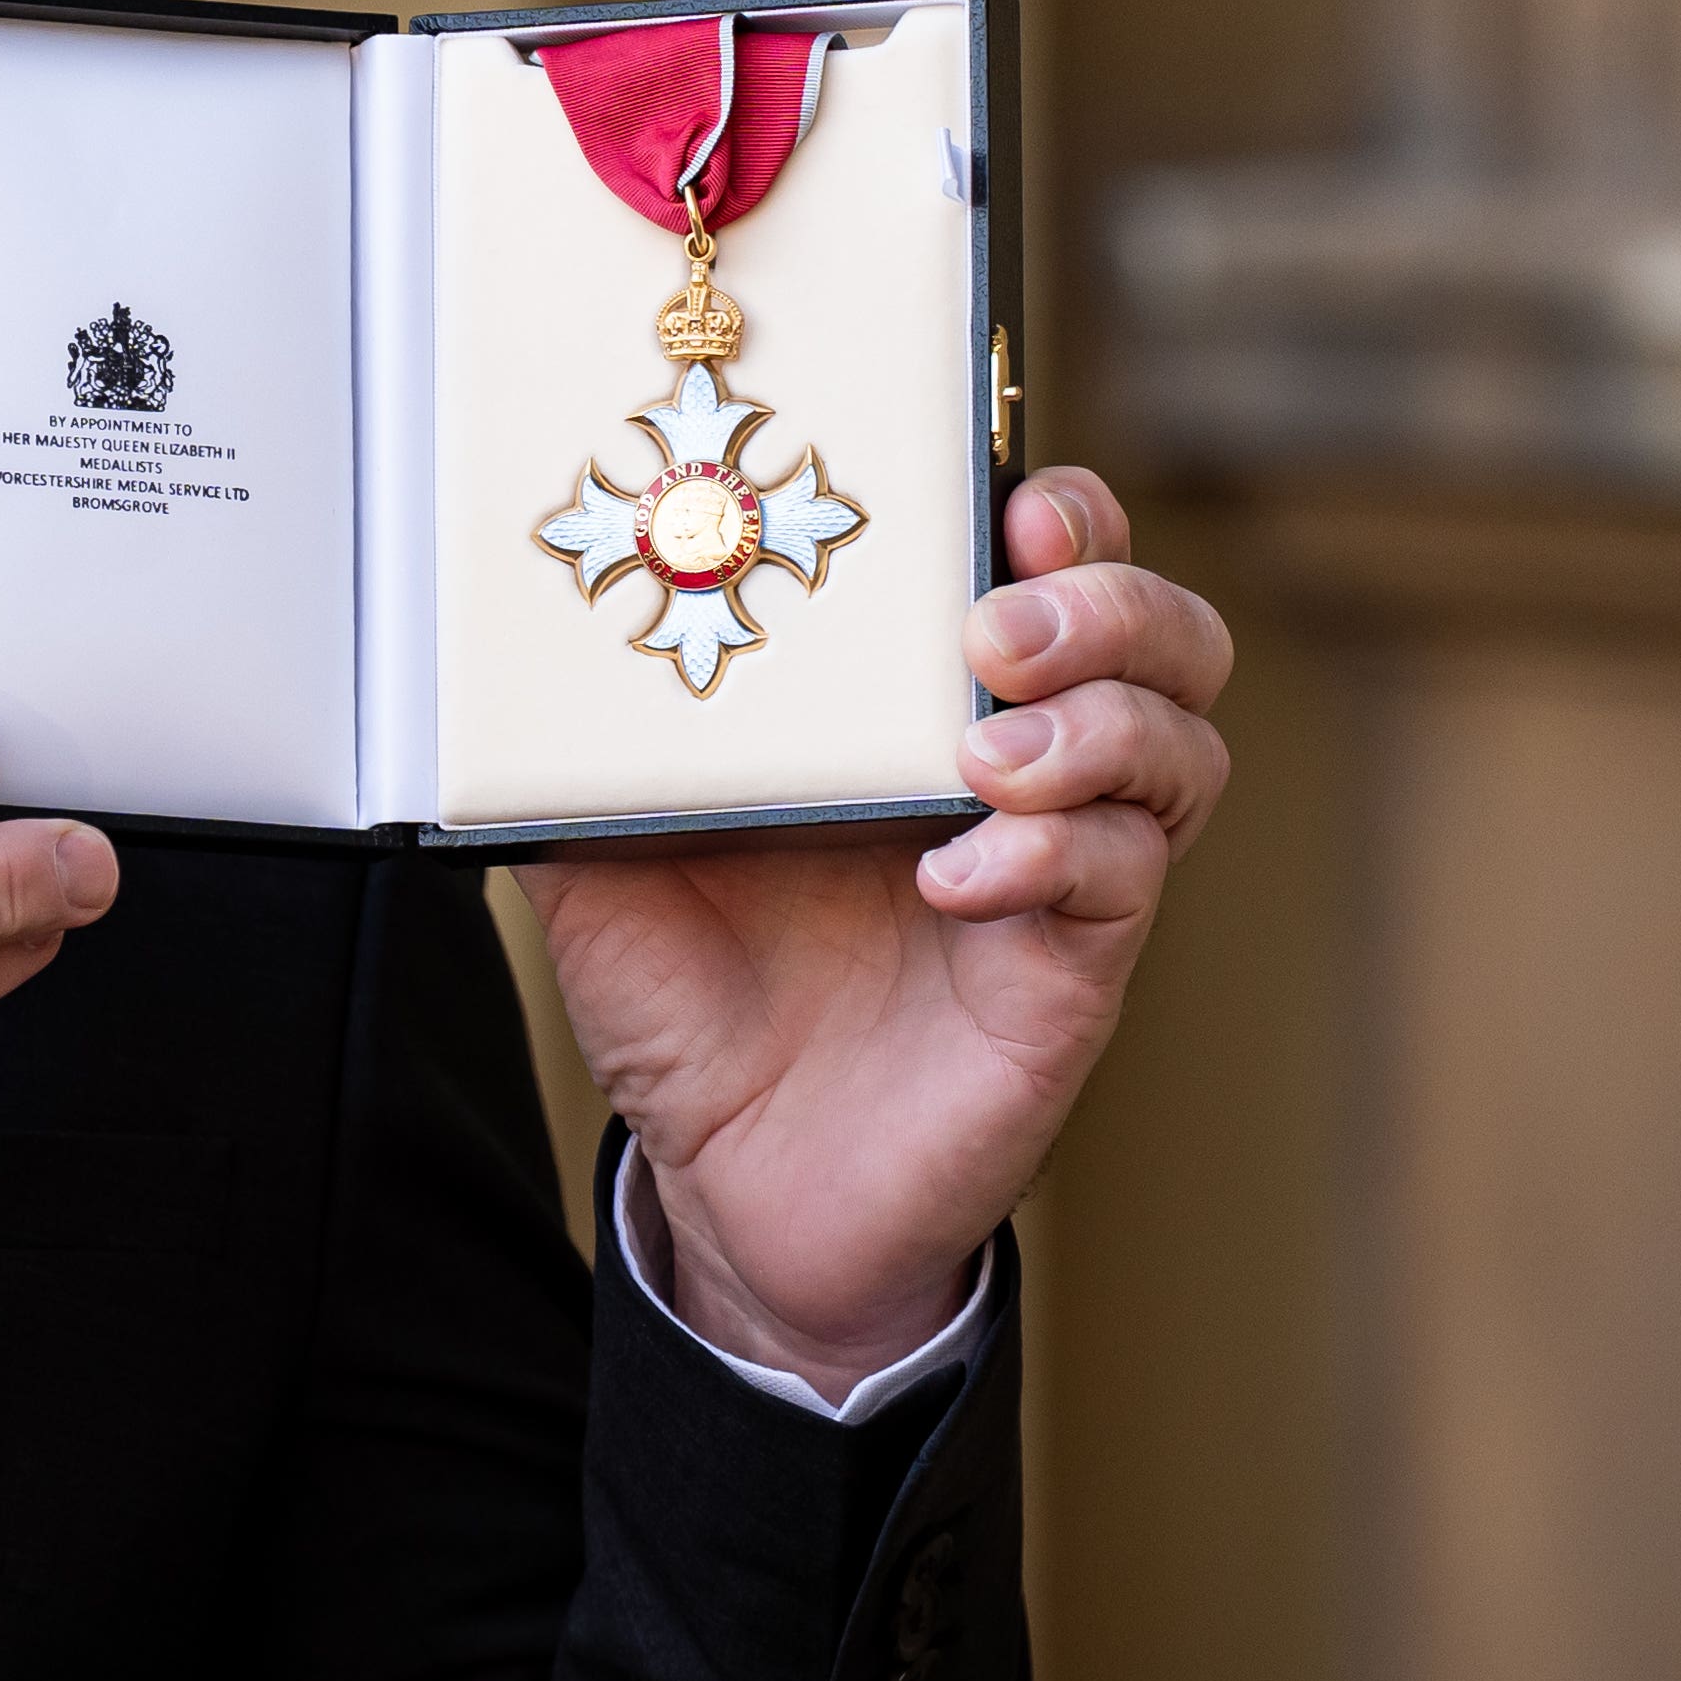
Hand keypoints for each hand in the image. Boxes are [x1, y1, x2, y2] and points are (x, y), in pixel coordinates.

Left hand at [521, 467, 1229, 1393]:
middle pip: (1165, 639)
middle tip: (998, 626)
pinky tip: (955, 876)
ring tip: (986, 748)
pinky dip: (1053, 857)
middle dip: (1112, 601)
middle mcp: (1016, 770)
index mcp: (915, 707)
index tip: (1011, 497)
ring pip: (1179, 752)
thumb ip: (575, 753)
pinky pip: (1117, 886)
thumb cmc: (690, 999)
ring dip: (1100, 724)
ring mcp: (1060, 874)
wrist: (729, 1183)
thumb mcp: (602, 855)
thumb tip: (502, 651)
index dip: (1064, 514)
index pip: (1049, 567)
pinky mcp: (1068, 977)